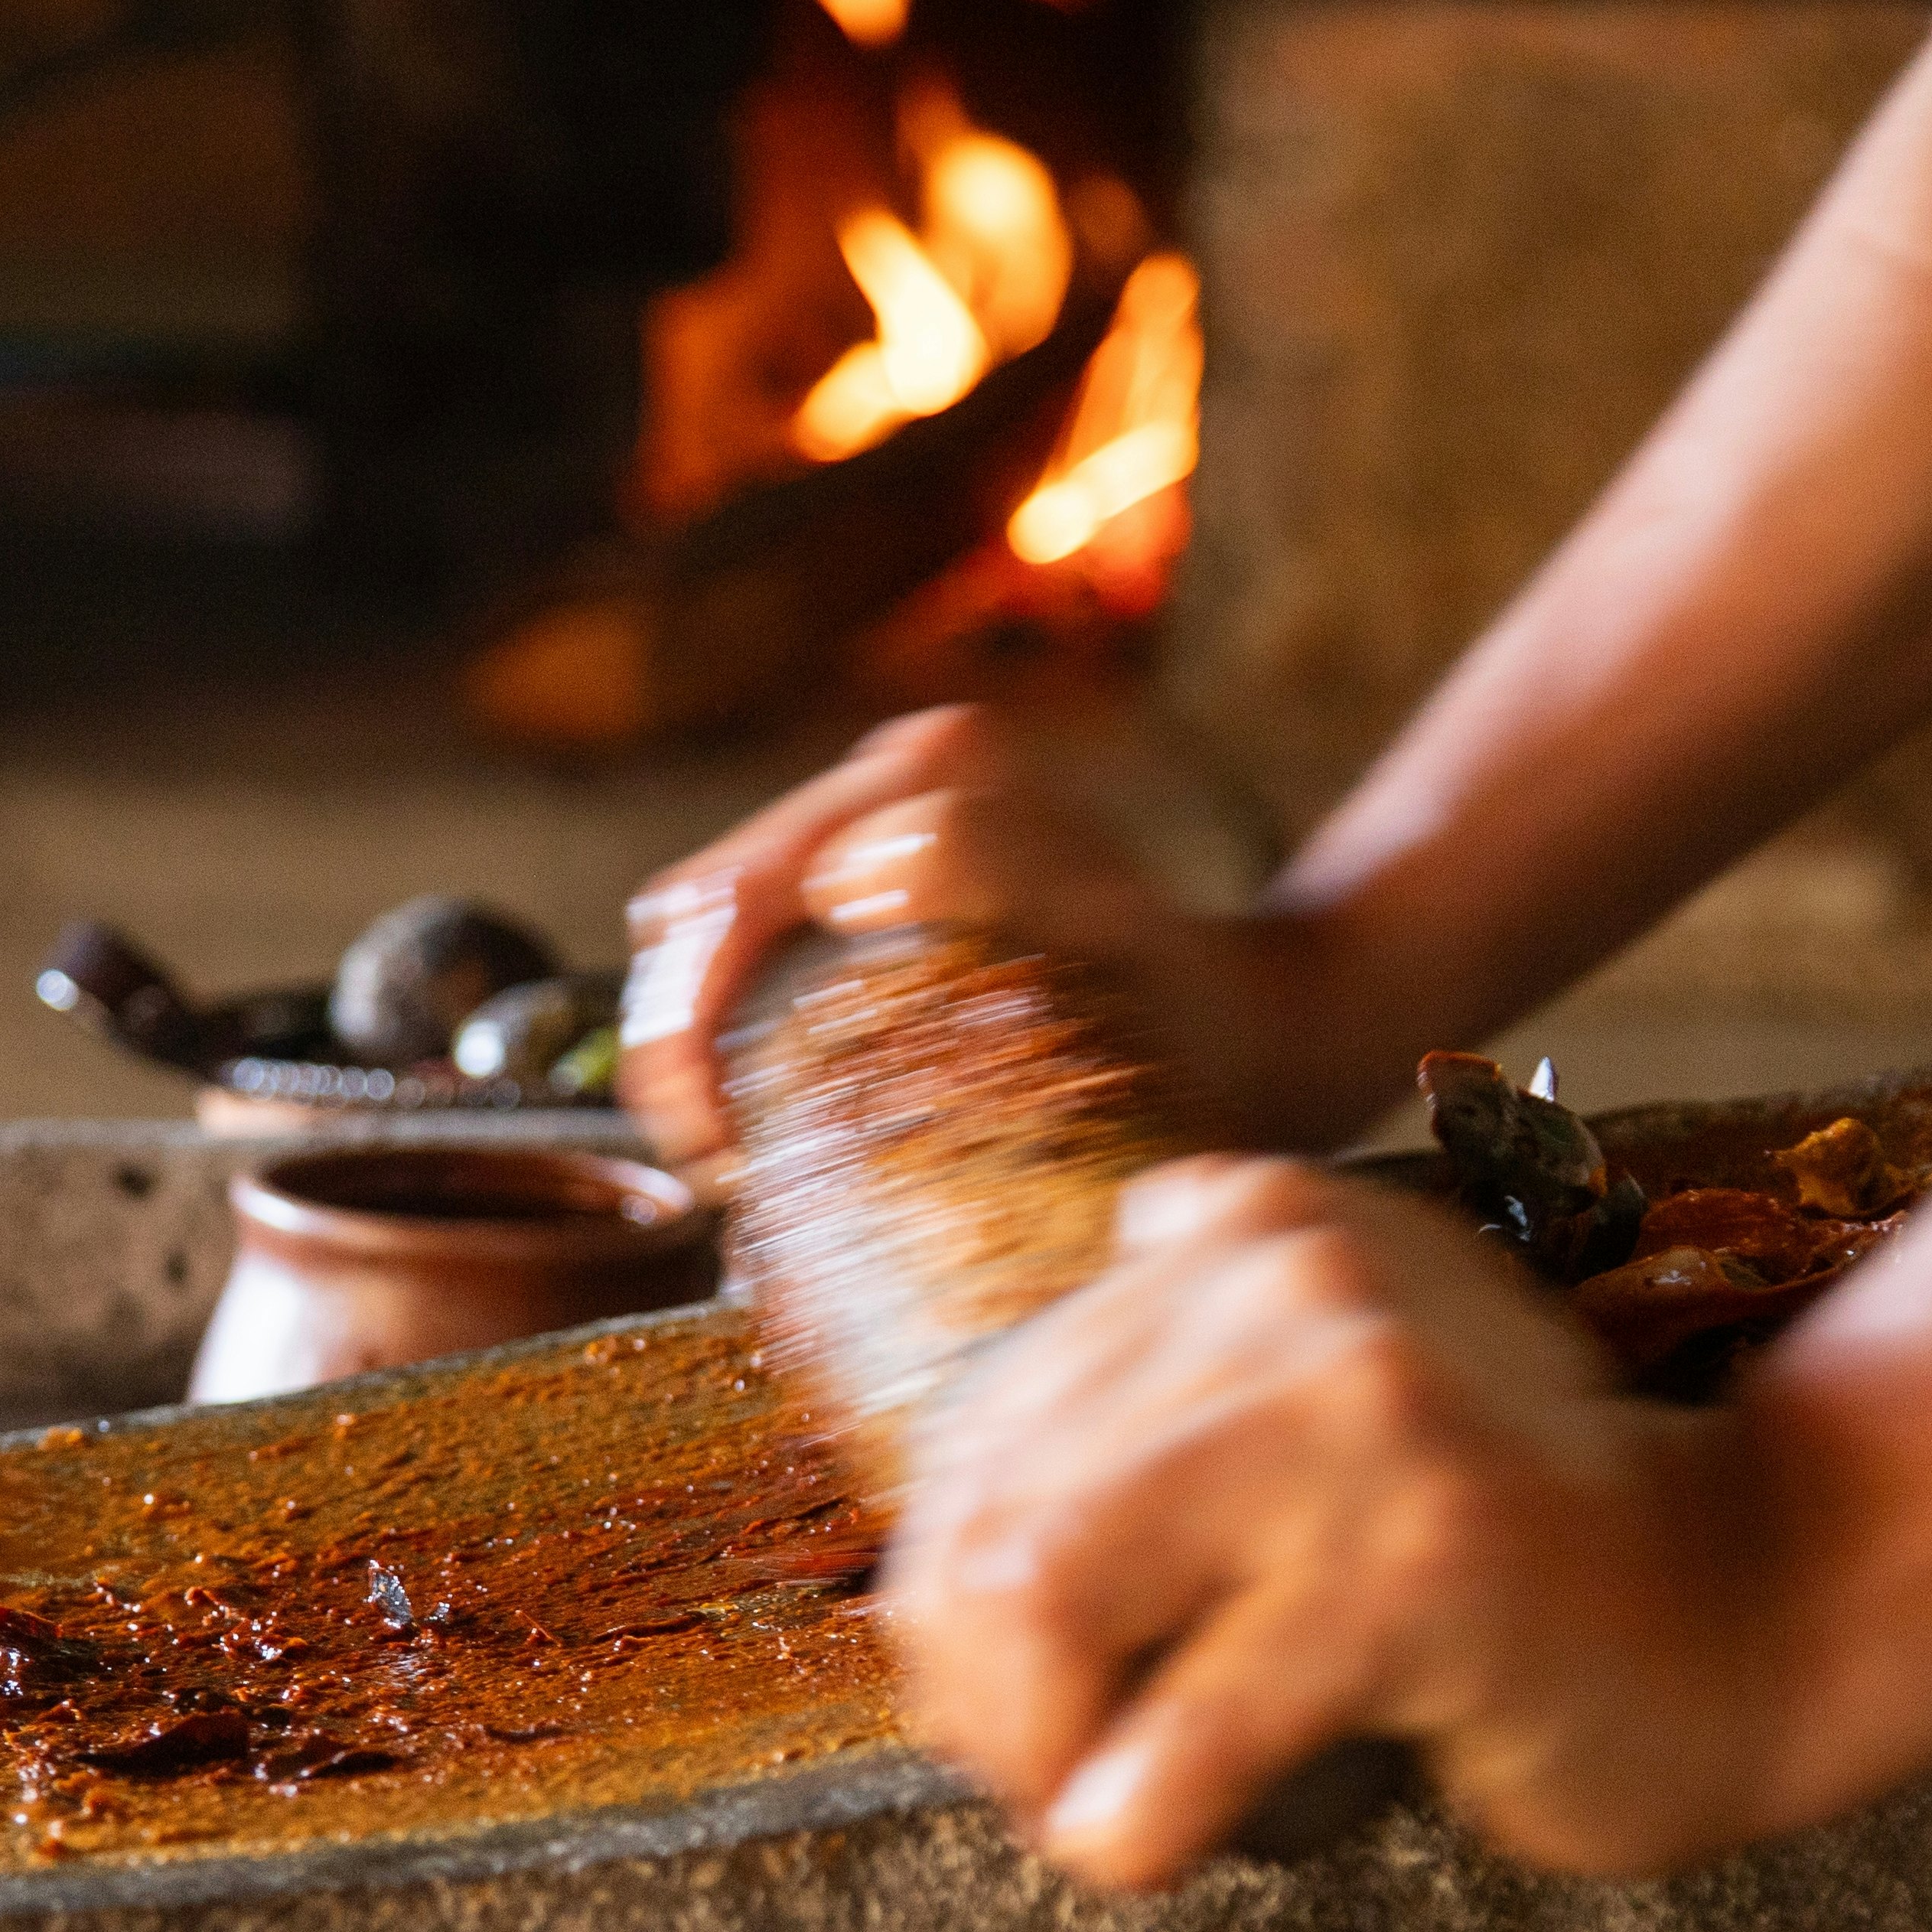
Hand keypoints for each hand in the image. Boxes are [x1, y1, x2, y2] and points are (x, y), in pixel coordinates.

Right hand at [618, 704, 1289, 1167]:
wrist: (1257, 1029)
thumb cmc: (1194, 1010)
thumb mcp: (1104, 932)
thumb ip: (984, 857)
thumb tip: (844, 870)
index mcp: (927, 773)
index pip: (740, 886)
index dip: (690, 1012)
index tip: (712, 1137)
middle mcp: (892, 779)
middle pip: (701, 905)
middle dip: (674, 1031)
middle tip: (712, 1158)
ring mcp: (878, 830)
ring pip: (709, 932)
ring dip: (693, 1039)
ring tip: (726, 1148)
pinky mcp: (877, 890)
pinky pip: (754, 953)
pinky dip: (730, 1033)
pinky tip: (756, 1113)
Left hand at [879, 1156, 1802, 1885]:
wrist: (1753, 1608)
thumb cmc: (1499, 1562)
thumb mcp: (1307, 1429)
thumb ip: (1149, 1424)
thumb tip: (946, 1556)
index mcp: (1249, 1228)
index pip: (989, 1423)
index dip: (954, 1593)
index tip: (1012, 1702)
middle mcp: (1294, 1281)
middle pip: (993, 1509)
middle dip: (973, 1686)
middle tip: (1040, 1783)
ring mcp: (1364, 1412)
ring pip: (1043, 1595)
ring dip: (1031, 1751)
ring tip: (1089, 1816)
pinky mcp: (1425, 1565)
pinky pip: (1189, 1729)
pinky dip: (1127, 1825)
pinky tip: (1151, 1854)